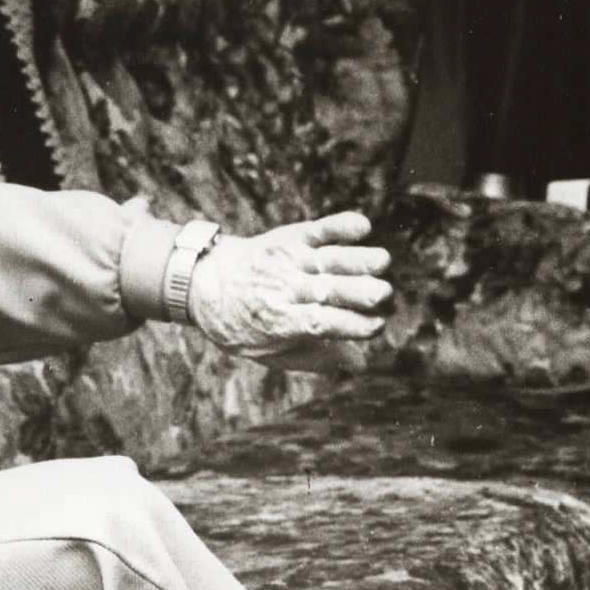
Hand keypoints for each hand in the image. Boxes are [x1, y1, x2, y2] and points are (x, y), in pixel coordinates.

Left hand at [185, 211, 391, 358]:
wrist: (205, 284)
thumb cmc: (246, 326)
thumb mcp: (272, 352)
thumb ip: (315, 358)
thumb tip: (360, 363)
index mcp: (280, 322)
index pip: (319, 323)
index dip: (349, 326)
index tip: (377, 327)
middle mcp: (285, 290)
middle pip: (327, 290)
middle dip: (357, 292)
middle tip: (384, 293)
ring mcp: (289, 261)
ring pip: (327, 260)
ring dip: (356, 259)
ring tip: (382, 261)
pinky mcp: (291, 239)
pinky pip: (318, 230)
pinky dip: (339, 226)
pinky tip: (363, 225)